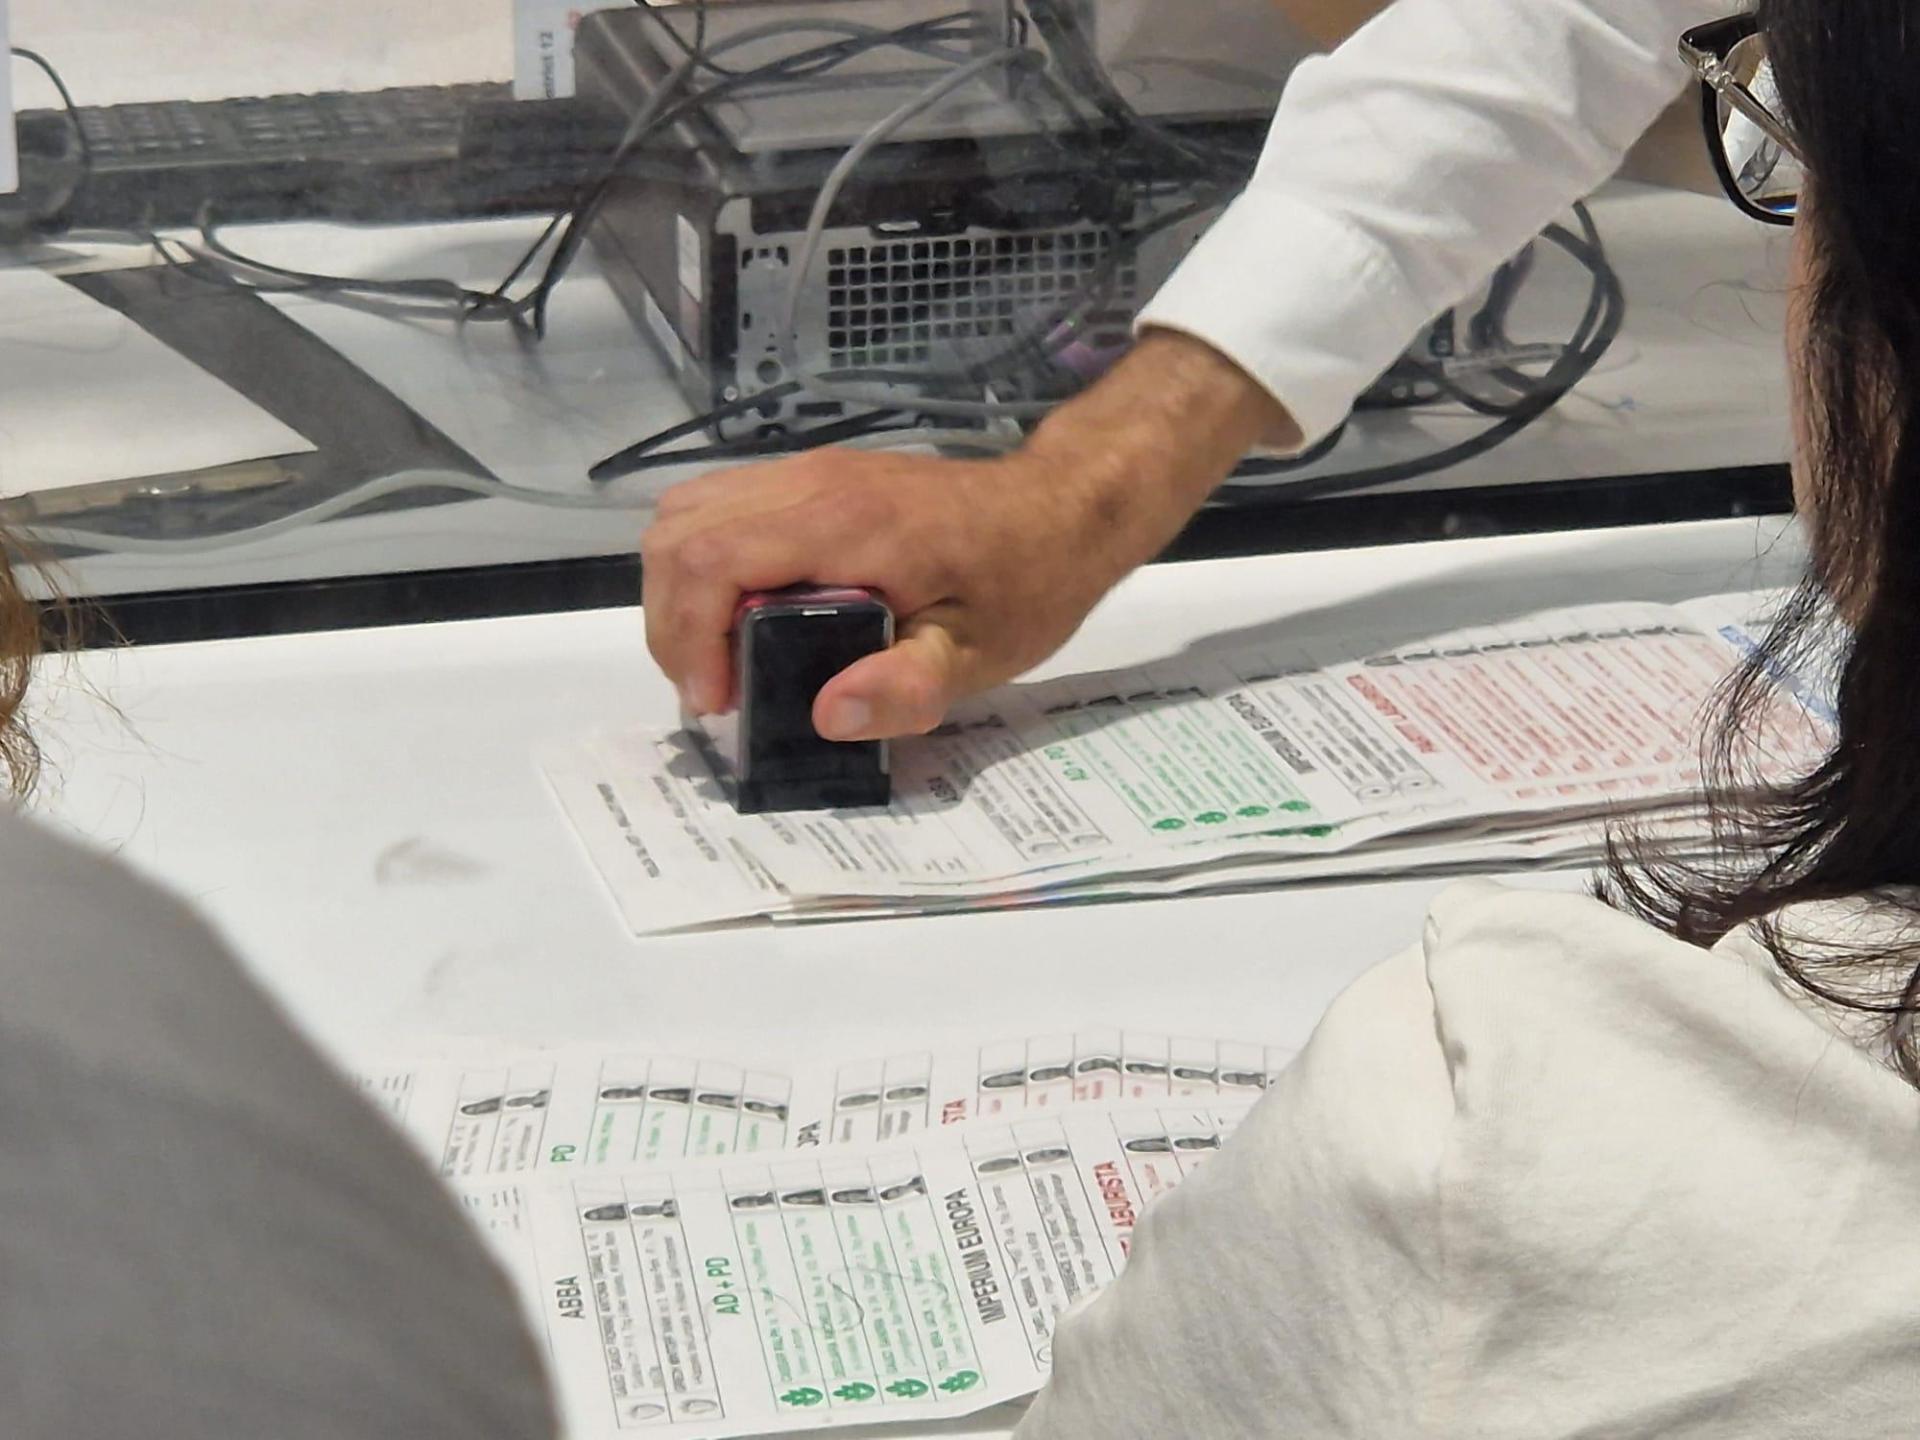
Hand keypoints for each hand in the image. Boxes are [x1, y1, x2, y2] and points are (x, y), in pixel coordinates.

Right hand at [641, 331, 1293, 739]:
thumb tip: (829, 715)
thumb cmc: (1025, 583)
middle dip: (671, 621)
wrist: (1061, 509)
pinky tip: (742, 621)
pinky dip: (704, 566)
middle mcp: (811, 482)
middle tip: (712, 691)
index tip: (719, 701)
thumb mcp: (979, 654)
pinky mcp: (812, 478)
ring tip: (718, 660)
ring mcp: (808, 471)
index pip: (710, 559)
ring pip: (687, 512)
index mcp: (844, 523)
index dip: (688, 636)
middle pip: (678, 531)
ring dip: (679, 592)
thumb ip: (907, 685)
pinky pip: (721, 507)